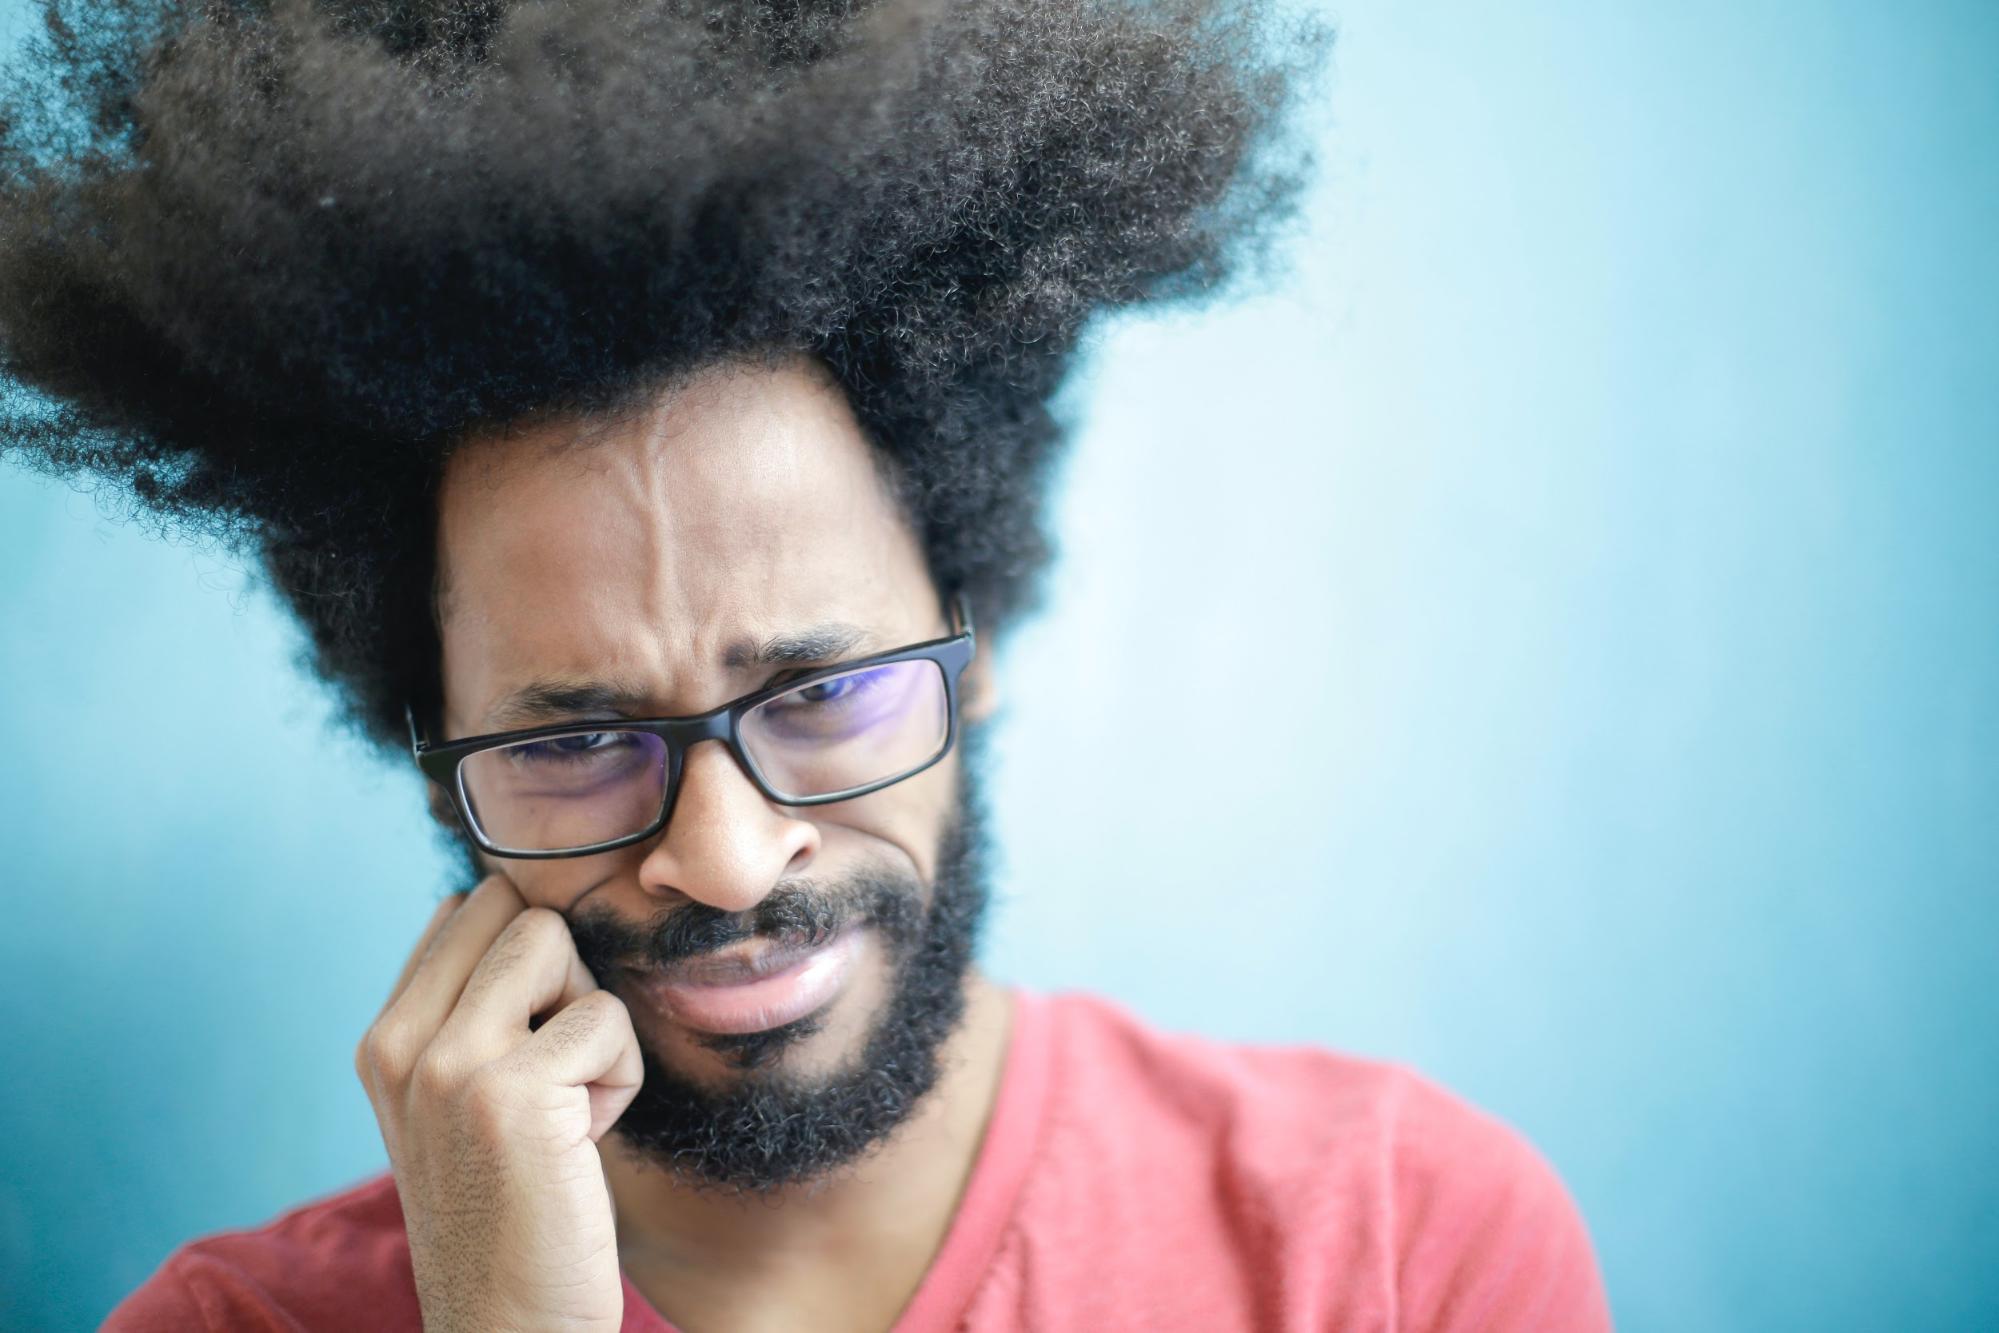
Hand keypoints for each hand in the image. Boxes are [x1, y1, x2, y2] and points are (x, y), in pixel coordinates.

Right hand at [355, 873, 643, 1332]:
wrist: (510, 1327)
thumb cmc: (516, 1208)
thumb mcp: (465, 1101)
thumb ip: (470, 1008)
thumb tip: (513, 903)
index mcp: (384, 1039)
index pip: (466, 907)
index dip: (532, 960)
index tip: (537, 1048)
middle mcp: (399, 1042)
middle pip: (514, 909)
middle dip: (563, 978)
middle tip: (556, 1076)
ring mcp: (445, 1064)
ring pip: (555, 940)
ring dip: (592, 1023)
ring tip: (569, 1108)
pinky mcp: (508, 1092)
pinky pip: (606, 1018)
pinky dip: (619, 1078)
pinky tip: (584, 1143)